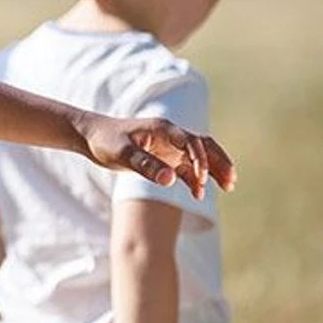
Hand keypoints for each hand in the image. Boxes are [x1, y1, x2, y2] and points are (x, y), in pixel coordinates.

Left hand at [81, 113, 235, 198]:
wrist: (90, 136)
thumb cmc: (104, 141)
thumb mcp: (121, 153)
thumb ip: (145, 165)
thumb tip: (170, 179)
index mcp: (162, 128)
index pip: (191, 141)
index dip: (200, 159)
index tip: (202, 178)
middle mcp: (170, 136)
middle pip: (204, 145)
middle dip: (219, 161)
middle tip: (231, 180)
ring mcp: (168, 147)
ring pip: (199, 157)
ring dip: (214, 170)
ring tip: (229, 186)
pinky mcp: (164, 158)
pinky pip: (186, 168)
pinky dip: (196, 179)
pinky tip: (199, 194)